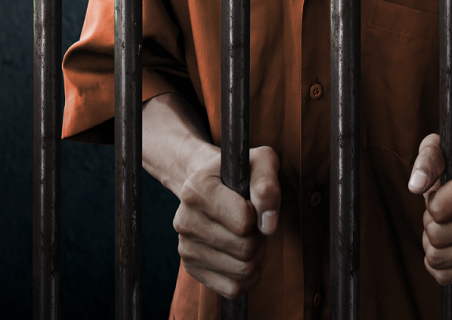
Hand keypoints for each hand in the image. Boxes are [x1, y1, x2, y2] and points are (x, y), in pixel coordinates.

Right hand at [173, 146, 280, 299]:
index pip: (244, 221)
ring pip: (242, 271)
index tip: (250, 203)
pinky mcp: (191, 268)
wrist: (208, 184)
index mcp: (195, 189)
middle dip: (259, 237)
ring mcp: (185, 247)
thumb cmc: (238, 174)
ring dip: (255, 256)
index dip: (257, 214)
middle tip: (253, 223)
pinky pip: (233, 289)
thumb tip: (267, 225)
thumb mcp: (260, 162)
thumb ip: (267, 185)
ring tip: (246, 236)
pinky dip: (246, 277)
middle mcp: (184, 220)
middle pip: (245, 249)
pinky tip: (241, 255)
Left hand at [408, 134, 451, 284]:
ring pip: (438, 258)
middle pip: (436, 236)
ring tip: (445, 225)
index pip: (437, 209)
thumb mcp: (438, 151)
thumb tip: (415, 185)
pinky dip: (438, 263)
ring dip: (431, 243)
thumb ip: (426, 162)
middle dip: (429, 223)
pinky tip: (448, 245)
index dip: (430, 201)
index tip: (441, 193)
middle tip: (441, 211)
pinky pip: (446, 276)